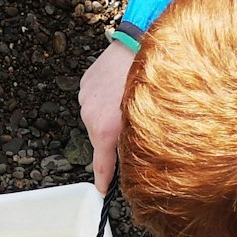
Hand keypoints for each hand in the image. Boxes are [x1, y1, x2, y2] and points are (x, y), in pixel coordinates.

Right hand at [79, 40, 136, 193]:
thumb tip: (137, 156)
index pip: (102, 165)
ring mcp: (85, 98)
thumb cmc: (151, 81)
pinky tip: (120, 88)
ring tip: (128, 101)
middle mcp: (90, 116)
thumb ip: (138, 142)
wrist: (138, 43)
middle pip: (101, 138)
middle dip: (114, 137)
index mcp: (105, 130)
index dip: (103, 180)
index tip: (103, 193)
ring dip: (110, 115)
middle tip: (133, 127)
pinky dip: (106, 99)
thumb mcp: (150, 120)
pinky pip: (95, 99)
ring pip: (98, 117)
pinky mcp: (86, 83)